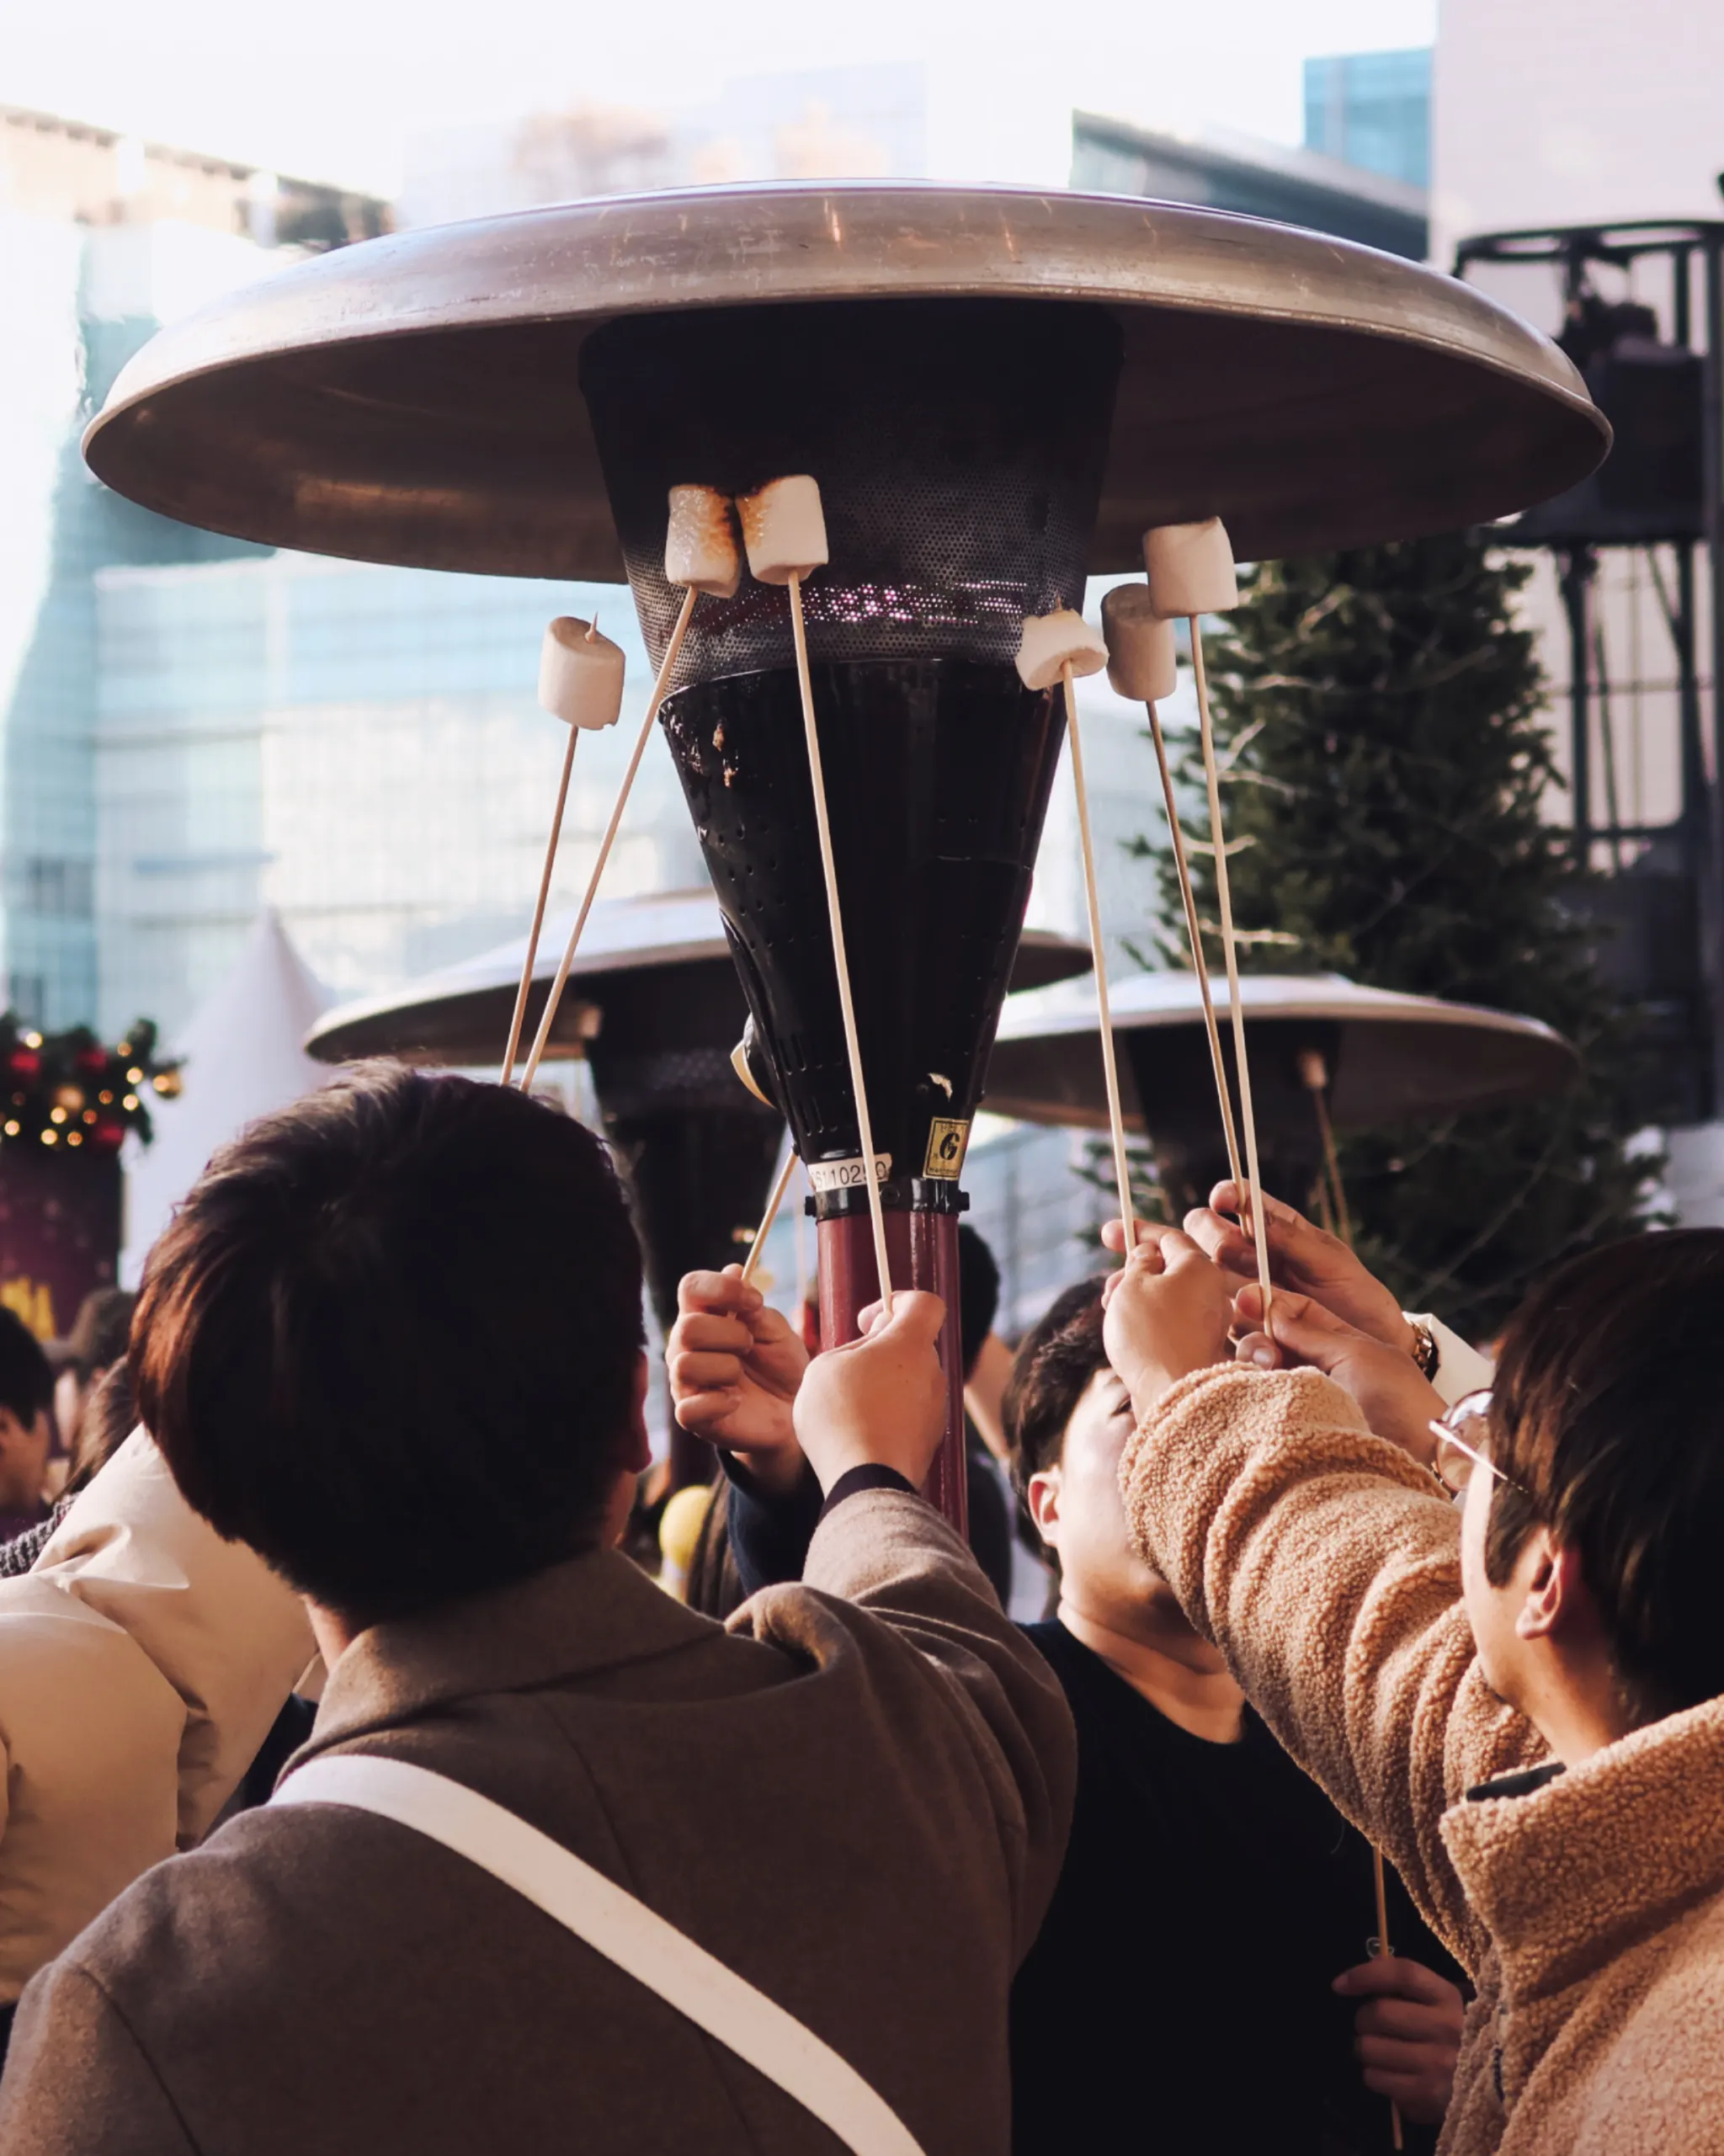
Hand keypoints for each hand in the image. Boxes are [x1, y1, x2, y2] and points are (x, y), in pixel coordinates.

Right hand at [668, 1268, 808, 1494]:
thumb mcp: (776, 1331)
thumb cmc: (781, 1366)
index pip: (691, 1287)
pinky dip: (720, 1402)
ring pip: (686, 1364)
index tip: (755, 1301)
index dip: (721, 1288)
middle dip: (730, 1334)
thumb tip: (733, 1270)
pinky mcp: (690, 1415)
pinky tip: (736, 1400)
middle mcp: (685, 1345)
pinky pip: (690, 1407)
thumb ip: (753, 1307)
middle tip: (751, 1345)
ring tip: (742, 1376)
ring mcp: (684, 1381)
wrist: (793, 1412)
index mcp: (703, 1316)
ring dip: (726, 1368)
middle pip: (688, 1327)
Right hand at [793, 1291, 947, 1495]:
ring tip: (850, 1406)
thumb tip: (873, 1348)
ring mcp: (936, 1409)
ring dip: (885, 1385)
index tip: (868, 1321)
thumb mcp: (826, 1365)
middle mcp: (933, 1373)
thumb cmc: (841, 1417)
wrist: (866, 1481)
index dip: (897, 1302)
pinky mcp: (932, 1440)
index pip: (926, 1303)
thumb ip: (854, 1347)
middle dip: (883, 1349)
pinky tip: (862, 1432)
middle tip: (850, 1369)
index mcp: (910, 1344)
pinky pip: (911, 1413)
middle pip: (913, 1344)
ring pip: (911, 1381)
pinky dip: (890, 1415)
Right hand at [1098, 1224, 1234, 1419]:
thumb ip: (1139, 1262)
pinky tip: (1127, 1333)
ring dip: (1136, 1298)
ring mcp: (1208, 1323)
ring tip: (1111, 1311)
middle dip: (1132, 1273)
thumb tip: (1149, 1256)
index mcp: (1201, 1268)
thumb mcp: (1133, 1285)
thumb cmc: (1150, 1335)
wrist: (1171, 1395)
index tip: (1110, 1233)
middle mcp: (1213, 1292)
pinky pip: (1171, 1322)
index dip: (1136, 1233)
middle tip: (1107, 1291)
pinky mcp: (1200, 1349)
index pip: (1168, 1238)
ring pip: (1168, 1297)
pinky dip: (1148, 1320)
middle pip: (1168, 1270)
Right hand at [1185, 1182, 1417, 1356]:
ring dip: (1224, 1282)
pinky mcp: (1243, 1334)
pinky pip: (1222, 1327)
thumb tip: (1252, 1214)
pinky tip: (1259, 1333)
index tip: (1224, 1199)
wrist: (1372, 1355)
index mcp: (1277, 1233)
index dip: (1227, 1195)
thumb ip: (1293, 1239)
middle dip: (1215, 1236)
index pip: (1240, 1203)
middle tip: (1234, 1252)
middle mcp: (1252, 1262)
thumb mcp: (1334, 1264)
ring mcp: (1243, 1298)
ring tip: (1251, 1299)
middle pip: (1211, 1237)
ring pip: (1208, 1281)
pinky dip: (1237, 1325)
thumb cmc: (1359, 1301)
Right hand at [1232, 1286, 1443, 1467]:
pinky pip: (1259, 1402)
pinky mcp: (1290, 1425)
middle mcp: (1315, 1366)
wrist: (1414, 1454)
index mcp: (1337, 1340)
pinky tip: (1257, 1390)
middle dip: (1259, 1338)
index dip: (1270, 1302)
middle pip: (1270, 1340)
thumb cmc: (1398, 1398)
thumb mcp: (1356, 1353)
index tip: (1245, 1298)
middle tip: (1267, 1354)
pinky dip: (1252, 1391)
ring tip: (1268, 1373)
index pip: (1295, 1312)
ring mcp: (1301, 1396)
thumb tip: (1272, 1310)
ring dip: (1255, 1363)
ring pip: (1259, 1370)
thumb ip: (1310, 1333)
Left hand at [1333, 1956, 1465, 2125]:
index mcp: (1449, 1998)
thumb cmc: (1452, 2036)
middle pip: (1379, 2012)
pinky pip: (1375, 2078)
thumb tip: (1363, 1972)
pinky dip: (1373, 2075)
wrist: (1489, 2085)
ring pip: (1370, 2048)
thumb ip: (1405, 1986)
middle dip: (1362, 2019)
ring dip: (1364, 2049)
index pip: (1402, 1973)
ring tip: (1378, 2051)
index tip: (1339, 1984)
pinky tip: (1389, 2074)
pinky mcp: (1428, 2095)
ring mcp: (1438, 2064)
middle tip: (1368, 2026)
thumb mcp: (1439, 2004)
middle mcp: (1447, 2028)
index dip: (1365, 1974)